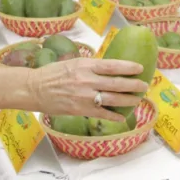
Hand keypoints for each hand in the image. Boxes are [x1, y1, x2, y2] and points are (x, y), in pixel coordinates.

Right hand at [27, 58, 147, 120]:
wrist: (35, 89)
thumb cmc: (53, 74)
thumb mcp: (72, 62)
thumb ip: (90, 65)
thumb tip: (108, 66)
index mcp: (85, 65)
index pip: (113, 65)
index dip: (129, 67)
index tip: (140, 68)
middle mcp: (87, 80)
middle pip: (117, 83)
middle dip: (134, 85)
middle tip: (144, 86)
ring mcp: (85, 96)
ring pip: (113, 99)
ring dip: (128, 100)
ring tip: (137, 100)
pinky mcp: (81, 110)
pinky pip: (102, 114)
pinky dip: (114, 116)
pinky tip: (122, 117)